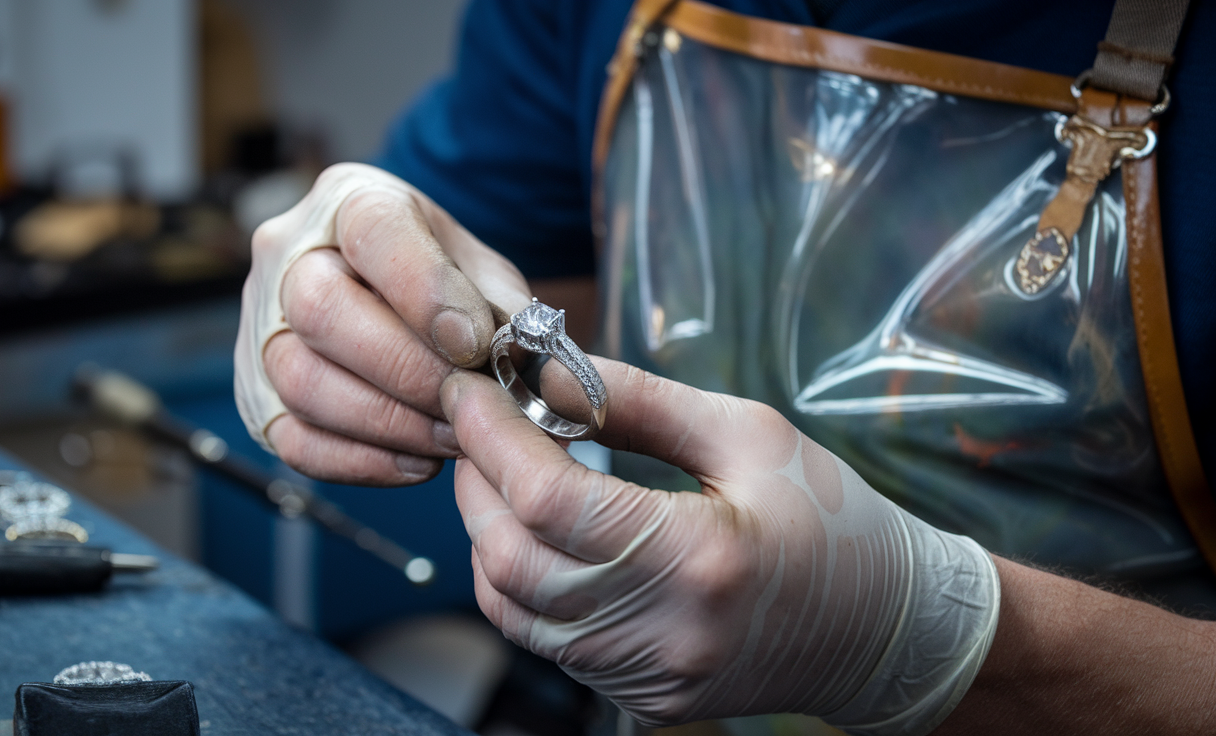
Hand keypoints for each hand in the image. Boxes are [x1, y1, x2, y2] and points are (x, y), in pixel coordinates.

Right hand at [233, 163, 533, 484]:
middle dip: (409, 370)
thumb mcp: (489, 282)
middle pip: (320, 310)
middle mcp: (286, 256)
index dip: (427, 291)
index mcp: (349, 201)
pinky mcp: (258, 397)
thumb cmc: (448, 288)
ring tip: (454, 434)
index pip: (374, 230)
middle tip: (469, 400)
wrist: (406, 311)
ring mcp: (262, 329)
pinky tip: (419, 460)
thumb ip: (519, 323)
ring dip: (392, 423)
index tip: (476, 343)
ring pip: (302, 382)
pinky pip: (295, 442)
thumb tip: (557, 386)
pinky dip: (365, 461)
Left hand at [442, 358, 999, 730]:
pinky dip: (518, 579)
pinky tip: (534, 531)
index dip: (492, 437)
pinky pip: (545, 639)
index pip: (550, 500)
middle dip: (475, 480)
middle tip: (475, 423)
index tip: (470, 388)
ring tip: (498, 471)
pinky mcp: (641, 697)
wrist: (884, 628)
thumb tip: (547, 376)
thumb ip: (640, 403)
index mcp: (700, 557)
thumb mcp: (748, 434)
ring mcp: (648, 677)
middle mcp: (665, 632)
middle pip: (512, 559)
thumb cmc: (830, 518)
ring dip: (487, 531)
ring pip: (513, 607)